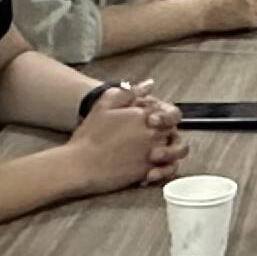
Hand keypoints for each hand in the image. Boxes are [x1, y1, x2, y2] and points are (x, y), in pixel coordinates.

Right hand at [63, 88, 178, 192]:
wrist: (79, 165)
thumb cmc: (89, 136)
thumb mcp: (104, 105)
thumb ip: (128, 92)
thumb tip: (149, 84)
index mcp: (143, 115)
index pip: (168, 111)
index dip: (162, 116)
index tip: (151, 121)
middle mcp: (152, 132)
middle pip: (173, 129)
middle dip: (166, 131)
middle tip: (152, 137)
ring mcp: (152, 152)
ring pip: (176, 150)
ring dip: (172, 150)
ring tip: (157, 152)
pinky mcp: (148, 171)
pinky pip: (168, 169)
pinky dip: (164, 169)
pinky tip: (151, 168)